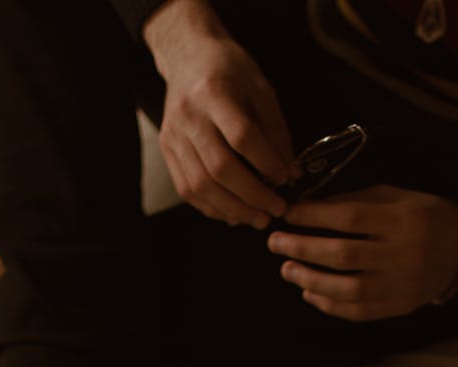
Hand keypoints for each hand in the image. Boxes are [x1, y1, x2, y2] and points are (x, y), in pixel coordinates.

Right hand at [144, 0, 295, 227]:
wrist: (187, 56)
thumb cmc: (228, 70)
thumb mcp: (260, 87)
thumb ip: (275, 130)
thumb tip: (289, 171)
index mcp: (213, 92)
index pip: (242, 137)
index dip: (266, 163)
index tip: (286, 179)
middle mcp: (189, 116)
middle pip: (219, 168)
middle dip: (252, 196)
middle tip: (275, 209)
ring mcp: (174, 136)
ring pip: (201, 186)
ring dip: (233, 209)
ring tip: (258, 218)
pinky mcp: (167, 150)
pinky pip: (188, 190)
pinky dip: (212, 208)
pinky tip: (233, 213)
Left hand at [266, 185, 457, 319]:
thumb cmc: (421, 217)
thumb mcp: (396, 197)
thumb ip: (356, 202)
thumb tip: (309, 209)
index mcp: (402, 221)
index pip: (350, 218)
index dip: (315, 216)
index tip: (288, 215)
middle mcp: (402, 255)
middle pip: (343, 255)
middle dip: (303, 249)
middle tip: (275, 244)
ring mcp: (400, 285)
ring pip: (347, 289)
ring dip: (310, 280)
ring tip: (287, 269)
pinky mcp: (398, 307)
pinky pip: (357, 312)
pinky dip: (329, 305)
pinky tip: (309, 293)